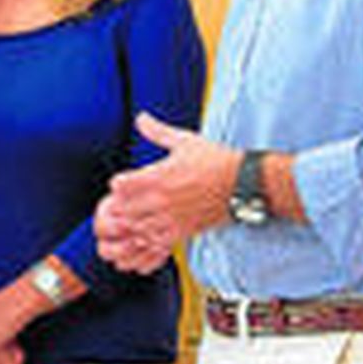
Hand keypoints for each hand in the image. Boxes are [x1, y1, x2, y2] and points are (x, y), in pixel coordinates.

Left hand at [95, 113, 239, 273]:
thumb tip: (141, 118)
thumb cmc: (217, 161)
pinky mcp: (182, 233)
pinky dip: (146, 241)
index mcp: (160, 175)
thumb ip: (158, 131)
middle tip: (124, 202)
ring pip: (136, 229)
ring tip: (133, 218)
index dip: (119, 183)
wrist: (244, 184)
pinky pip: (155, 245)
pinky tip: (147, 233)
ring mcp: (172, 219)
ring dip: (130, 224)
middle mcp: (163, 199)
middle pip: (124, 209)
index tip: (123, 181)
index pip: (121, 185)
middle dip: (119, 205)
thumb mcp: (185, 141)